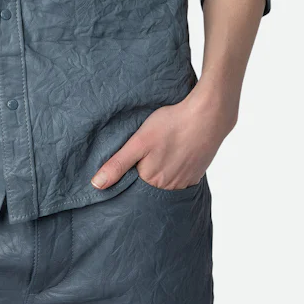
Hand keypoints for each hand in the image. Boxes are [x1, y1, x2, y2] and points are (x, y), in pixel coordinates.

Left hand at [89, 84, 235, 190]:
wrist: (207, 115)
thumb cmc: (171, 124)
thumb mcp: (139, 141)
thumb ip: (118, 164)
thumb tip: (96, 185)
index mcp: (152, 180)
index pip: (133, 184)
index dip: (130, 172)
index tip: (132, 159)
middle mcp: (169, 187)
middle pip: (151, 184)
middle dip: (146, 172)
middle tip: (149, 151)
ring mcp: (185, 182)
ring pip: (166, 181)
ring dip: (162, 171)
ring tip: (162, 152)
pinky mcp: (197, 174)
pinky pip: (181, 178)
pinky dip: (176, 169)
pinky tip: (176, 154)